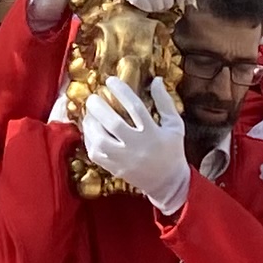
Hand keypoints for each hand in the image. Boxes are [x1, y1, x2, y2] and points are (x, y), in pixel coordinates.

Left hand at [79, 82, 190, 214]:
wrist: (168, 183)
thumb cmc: (172, 151)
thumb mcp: (174, 125)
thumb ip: (165, 102)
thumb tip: (155, 80)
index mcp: (152, 133)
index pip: (135, 108)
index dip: (122, 91)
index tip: (111, 80)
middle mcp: (136, 146)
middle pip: (113, 124)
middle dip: (99, 107)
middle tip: (93, 96)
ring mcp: (123, 159)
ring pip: (100, 140)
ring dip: (90, 124)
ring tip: (89, 112)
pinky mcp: (114, 169)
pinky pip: (95, 154)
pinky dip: (88, 139)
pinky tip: (89, 129)